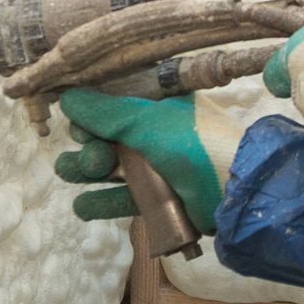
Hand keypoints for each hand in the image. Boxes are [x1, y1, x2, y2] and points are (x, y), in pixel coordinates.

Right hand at [53, 89, 244, 231]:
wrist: (236, 189)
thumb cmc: (193, 143)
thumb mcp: (146, 121)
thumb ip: (105, 113)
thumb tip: (67, 98)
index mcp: (158, 103)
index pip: (112, 103)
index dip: (90, 113)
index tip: (77, 123)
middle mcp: (155, 131)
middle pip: (105, 136)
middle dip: (89, 146)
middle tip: (94, 158)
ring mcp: (156, 165)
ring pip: (110, 167)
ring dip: (86, 171)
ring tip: (73, 174)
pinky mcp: (158, 198)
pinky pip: (121, 197)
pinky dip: (100, 202)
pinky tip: (82, 205)